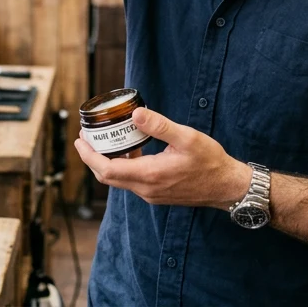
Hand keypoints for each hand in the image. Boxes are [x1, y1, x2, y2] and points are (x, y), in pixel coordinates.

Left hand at [75, 107, 251, 208]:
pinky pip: (131, 181)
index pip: (106, 170)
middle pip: (107, 177)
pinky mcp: (156, 194)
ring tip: (104, 140)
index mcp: (150, 175)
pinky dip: (123, 166)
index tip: (80, 139)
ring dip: (106, 162)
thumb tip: (135, 113)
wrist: (227, 186)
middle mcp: (146, 189)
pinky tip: (130, 149)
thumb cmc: (210, 162)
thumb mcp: (187, 138)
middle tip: (86, 137)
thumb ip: (160, 126)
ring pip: (119, 180)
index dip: (88, 156)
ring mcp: (151, 194)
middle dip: (92, 157)